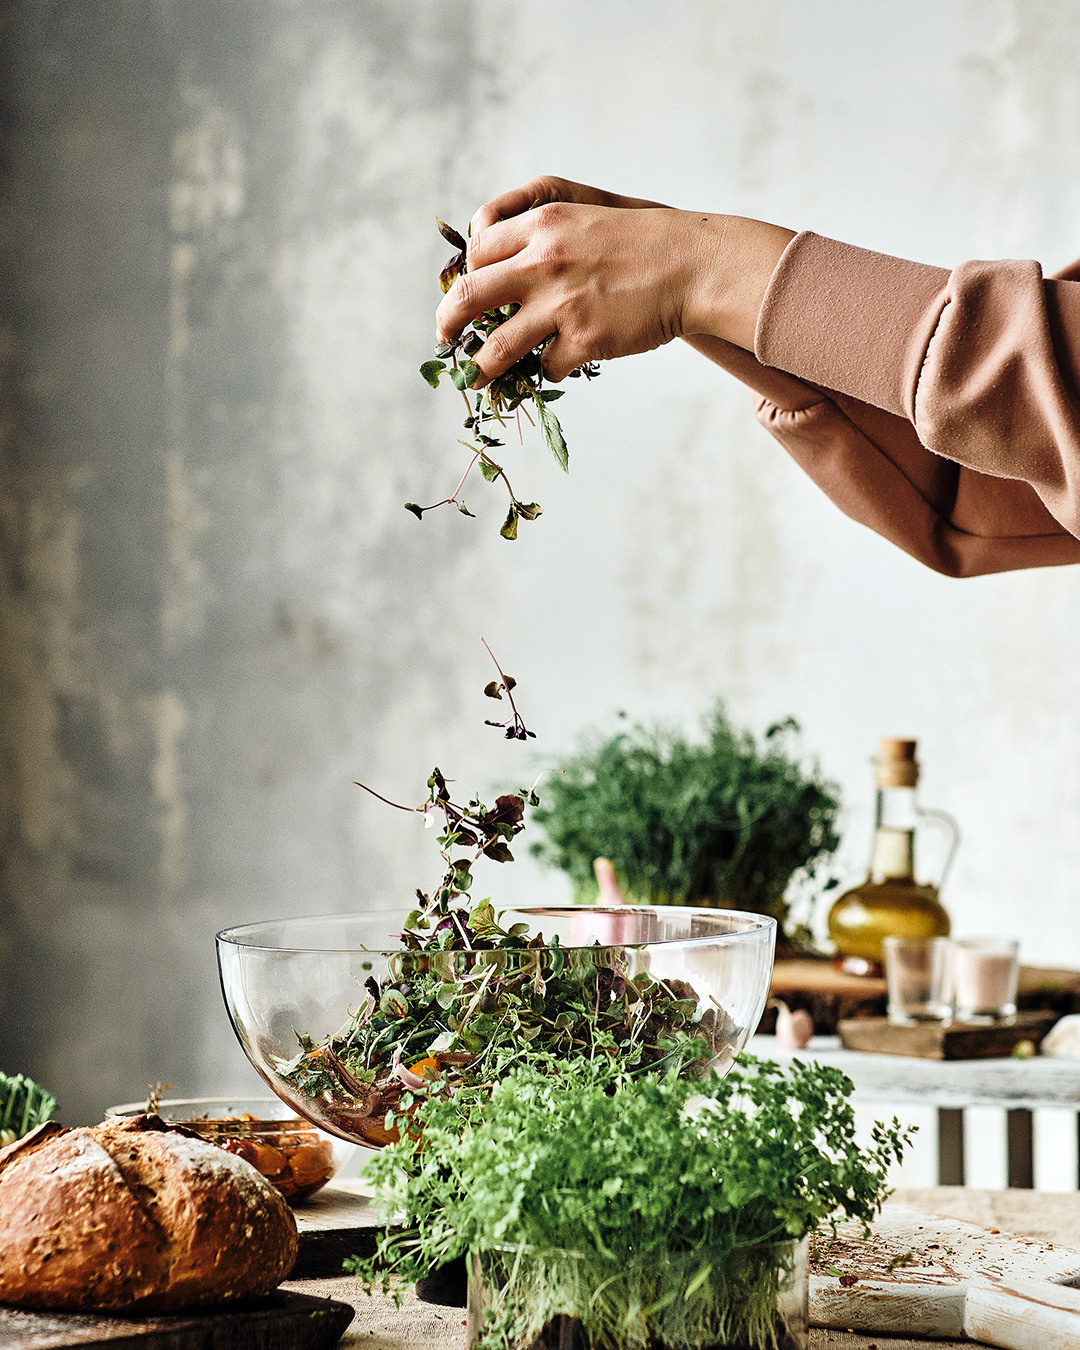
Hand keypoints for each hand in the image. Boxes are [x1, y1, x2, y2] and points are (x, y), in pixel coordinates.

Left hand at [436, 176, 794, 383]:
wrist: (693, 265)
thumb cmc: (642, 244)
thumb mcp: (585, 217)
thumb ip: (542, 235)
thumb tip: (498, 268)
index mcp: (542, 224)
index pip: (478, 251)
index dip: (467, 274)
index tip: (466, 294)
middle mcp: (544, 262)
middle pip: (467, 296)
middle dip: (446, 322)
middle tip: (443, 338)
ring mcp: (562, 305)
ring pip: (497, 348)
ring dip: (482, 367)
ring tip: (478, 377)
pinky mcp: (584, 341)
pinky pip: (547, 366)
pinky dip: (550, 369)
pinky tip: (562, 362)